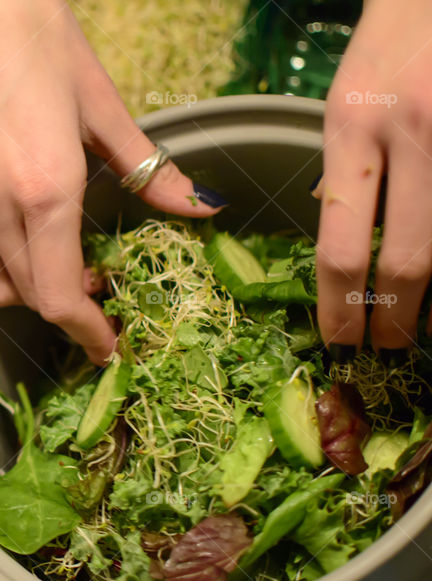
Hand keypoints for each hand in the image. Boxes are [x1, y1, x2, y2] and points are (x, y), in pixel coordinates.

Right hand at [0, 0, 225, 362]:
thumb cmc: (35, 31)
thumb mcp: (101, 100)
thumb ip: (146, 166)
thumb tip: (197, 207)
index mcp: (46, 188)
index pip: (60, 294)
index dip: (86, 329)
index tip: (106, 342)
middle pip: (26, 290)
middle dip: (66, 303)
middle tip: (97, 288)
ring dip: (19, 287)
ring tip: (49, 269)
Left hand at [316, 0, 431, 364]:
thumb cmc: (387, 52)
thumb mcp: (345, 106)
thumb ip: (347, 175)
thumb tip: (348, 256)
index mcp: (351, 127)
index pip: (339, 245)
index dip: (339, 306)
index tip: (337, 338)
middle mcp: (412, 132)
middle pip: (406, 262)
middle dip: (394, 319)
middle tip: (383, 347)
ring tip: (424, 330)